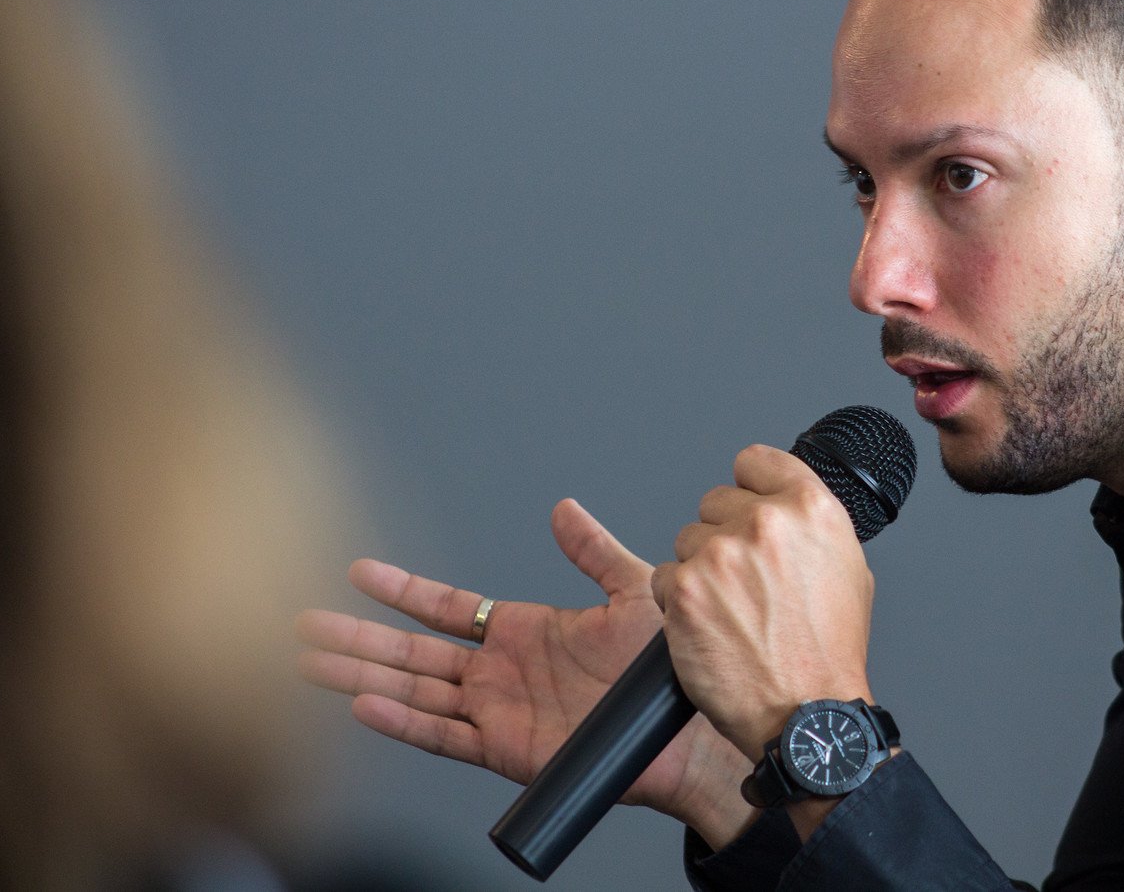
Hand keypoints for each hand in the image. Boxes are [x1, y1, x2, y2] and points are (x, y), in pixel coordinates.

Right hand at [296, 499, 753, 842]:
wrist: (686, 730)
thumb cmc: (665, 668)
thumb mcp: (632, 593)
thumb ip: (593, 552)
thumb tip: (564, 509)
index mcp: (522, 632)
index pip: (445, 607)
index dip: (401, 590)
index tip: (358, 572)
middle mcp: (498, 672)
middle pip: (411, 651)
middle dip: (357, 637)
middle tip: (302, 622)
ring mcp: (497, 711)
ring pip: (413, 691)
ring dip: (361, 675)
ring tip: (308, 661)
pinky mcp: (505, 749)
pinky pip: (443, 735)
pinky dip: (402, 721)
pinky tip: (362, 703)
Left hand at [651, 444, 876, 760]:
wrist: (805, 711)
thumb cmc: (828, 652)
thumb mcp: (849, 569)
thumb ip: (811, 526)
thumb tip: (785, 504)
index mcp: (811, 508)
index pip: (754, 461)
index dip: (750, 486)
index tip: (747, 506)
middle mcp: (766, 523)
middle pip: (716, 502)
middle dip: (724, 536)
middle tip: (746, 582)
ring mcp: (722, 554)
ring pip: (688, 541)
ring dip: (701, 571)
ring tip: (733, 611)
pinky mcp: (686, 589)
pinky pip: (665, 578)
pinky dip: (681, 603)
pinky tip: (711, 627)